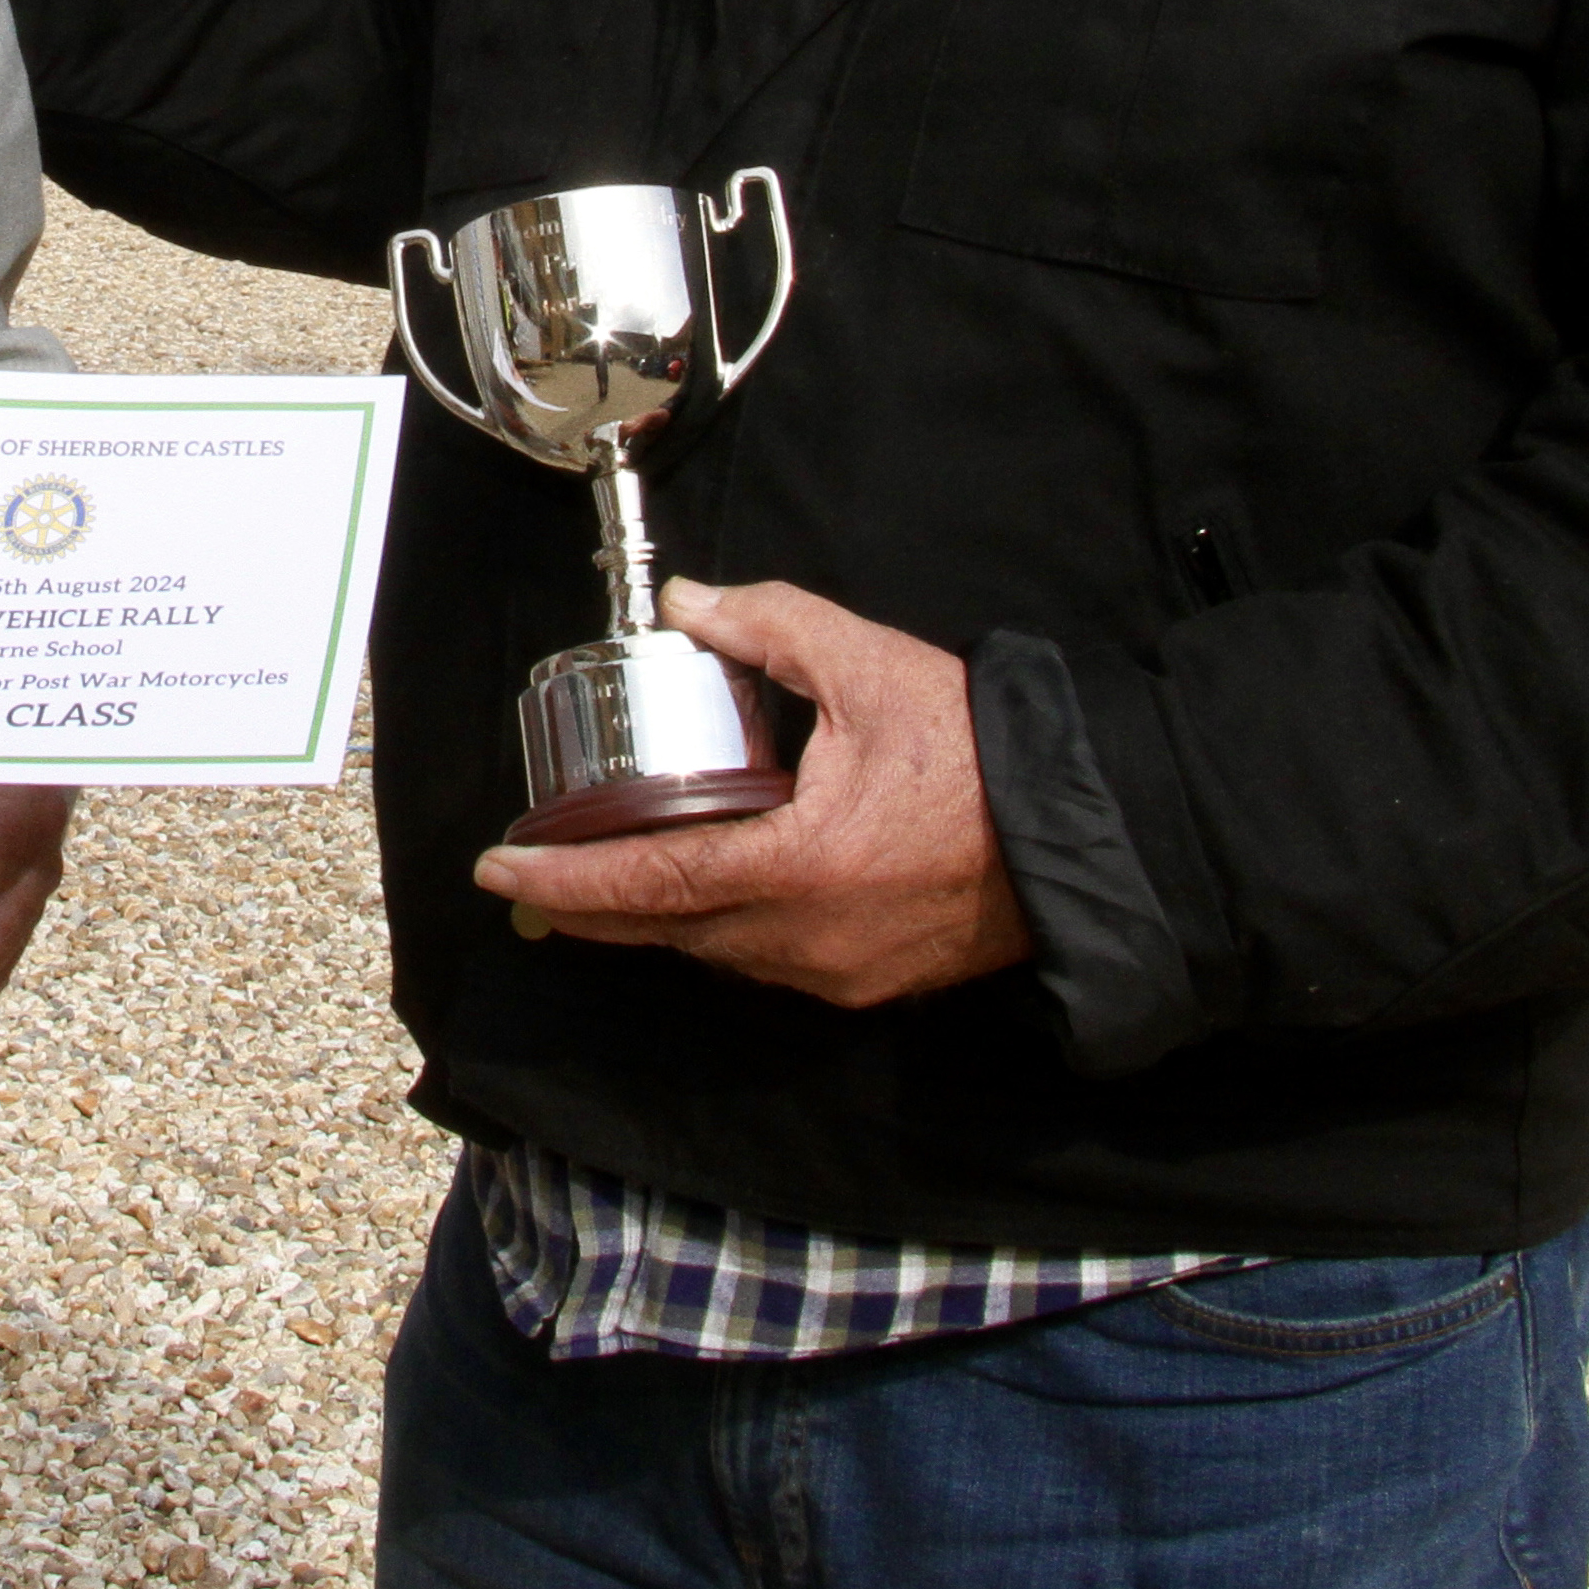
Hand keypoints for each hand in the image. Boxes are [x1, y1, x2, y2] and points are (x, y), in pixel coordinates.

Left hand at [472, 576, 1032, 1007]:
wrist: (1089, 834)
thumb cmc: (981, 753)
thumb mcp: (868, 666)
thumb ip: (769, 629)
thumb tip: (690, 608)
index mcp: (795, 868)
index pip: (646, 881)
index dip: (564, 876)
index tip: (499, 867)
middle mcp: (803, 938)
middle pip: (665, 931)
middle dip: (587, 906)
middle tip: (527, 880)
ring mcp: (836, 972)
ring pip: (714, 951)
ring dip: (655, 917)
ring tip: (600, 876)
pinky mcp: (868, 980)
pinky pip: (766, 959)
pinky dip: (718, 928)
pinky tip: (702, 889)